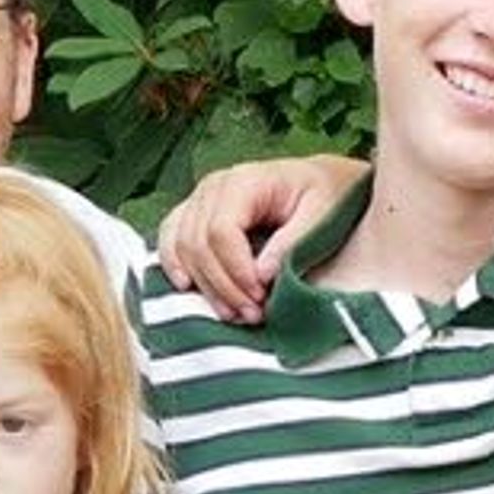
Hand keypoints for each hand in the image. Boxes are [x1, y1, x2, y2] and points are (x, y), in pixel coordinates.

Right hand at [151, 154, 370, 321]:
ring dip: (205, 285)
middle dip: (223, 286)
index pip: (221, 230)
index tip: (260, 297)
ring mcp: (199, 199)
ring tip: (234, 313)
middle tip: (252, 314)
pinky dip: (174, 264)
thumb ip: (291, 242)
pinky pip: (170, 238)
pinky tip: (188, 287)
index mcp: (244, 181)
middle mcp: (213, 186)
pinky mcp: (194, 213)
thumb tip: (262, 275)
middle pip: (198, 243)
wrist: (316, 179)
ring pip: (182, 247)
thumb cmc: (322, 194)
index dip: (236, 270)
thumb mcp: (320, 213)